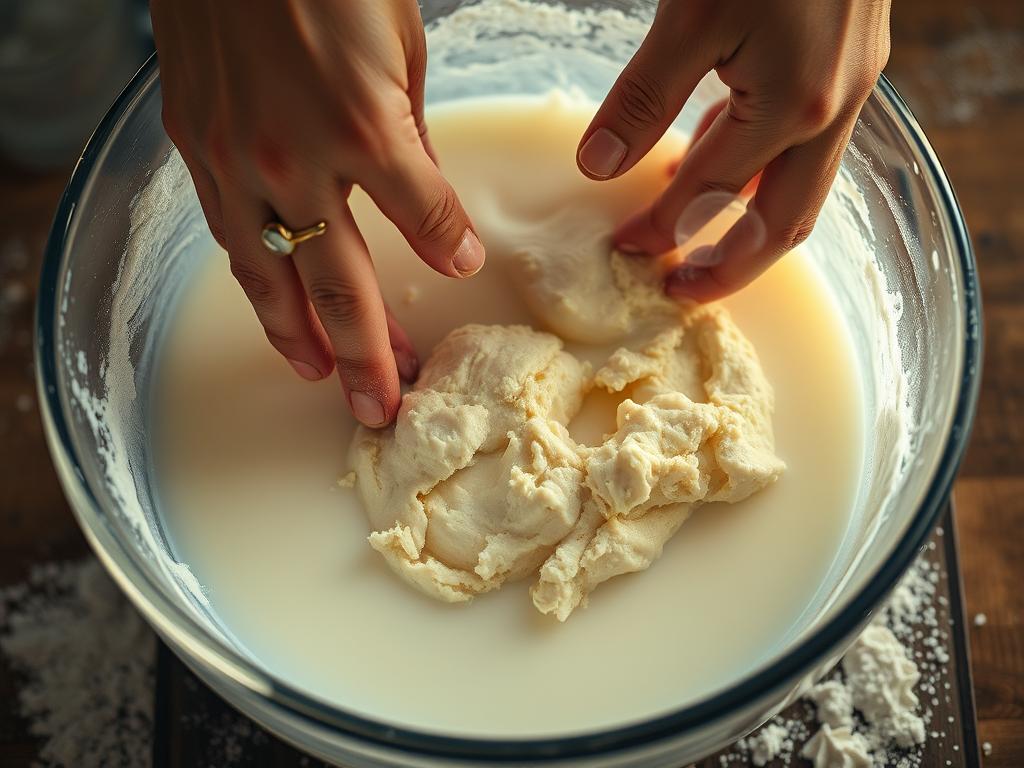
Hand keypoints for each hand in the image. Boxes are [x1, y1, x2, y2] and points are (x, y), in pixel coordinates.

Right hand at [151, 0, 484, 425]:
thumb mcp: (399, 49)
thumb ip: (408, 136)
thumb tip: (421, 191)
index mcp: (368, 131)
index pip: (426, 220)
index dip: (450, 250)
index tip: (464, 271)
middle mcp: (298, 162)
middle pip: (340, 286)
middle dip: (368, 355)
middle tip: (383, 407)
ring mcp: (238, 161)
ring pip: (272, 277)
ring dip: (300, 338)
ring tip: (323, 380)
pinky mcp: (196, 149)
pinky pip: (231, 235)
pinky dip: (255, 280)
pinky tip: (272, 308)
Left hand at [577, 0, 890, 301]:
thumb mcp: (691, 18)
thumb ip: (642, 98)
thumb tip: (596, 167)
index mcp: (794, 109)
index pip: (712, 196)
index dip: (663, 230)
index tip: (625, 250)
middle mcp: (832, 112)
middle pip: (783, 224)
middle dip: (729, 265)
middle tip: (678, 290)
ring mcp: (848, 91)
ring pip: (799, 187)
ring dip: (746, 223)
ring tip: (694, 244)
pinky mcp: (846, 68)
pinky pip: (800, 143)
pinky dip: (756, 166)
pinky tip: (715, 165)